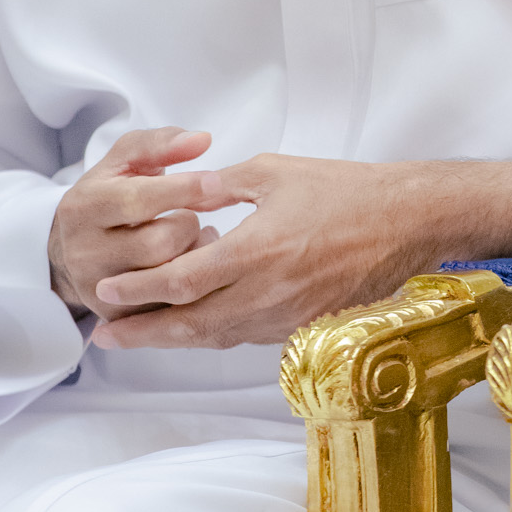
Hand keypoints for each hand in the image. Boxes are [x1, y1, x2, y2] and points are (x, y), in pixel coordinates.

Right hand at [48, 127, 231, 319]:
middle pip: (157, 244)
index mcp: (84, 206)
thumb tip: (201, 140)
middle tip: (192, 215)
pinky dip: (190, 286)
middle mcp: (84, 252)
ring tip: (196, 237)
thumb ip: (160, 143)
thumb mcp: (124, 161)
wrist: (69, 247)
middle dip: (187, 226)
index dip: (181, 189)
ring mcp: (99, 289)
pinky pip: (167, 307)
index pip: (137, 199)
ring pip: (166, 279)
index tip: (216, 180)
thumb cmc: (111, 193)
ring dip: (194, 255)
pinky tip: (191, 265)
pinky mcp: (116, 317)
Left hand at [90, 153, 511, 349]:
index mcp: (256, 250)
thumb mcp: (277, 171)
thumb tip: (189, 189)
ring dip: (174, 340)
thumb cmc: (346, 189)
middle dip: (142, 332)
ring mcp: (287, 314)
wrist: (408, 222)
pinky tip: (195, 327)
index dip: (140, 292)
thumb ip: (227, 184)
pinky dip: (213, 335)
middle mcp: (267, 291)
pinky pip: (246, 336)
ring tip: (138, 338)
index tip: (106, 295)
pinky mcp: (304, 323)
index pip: (182, 282)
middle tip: (104, 335)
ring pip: (217, 337)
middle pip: (190, 324)